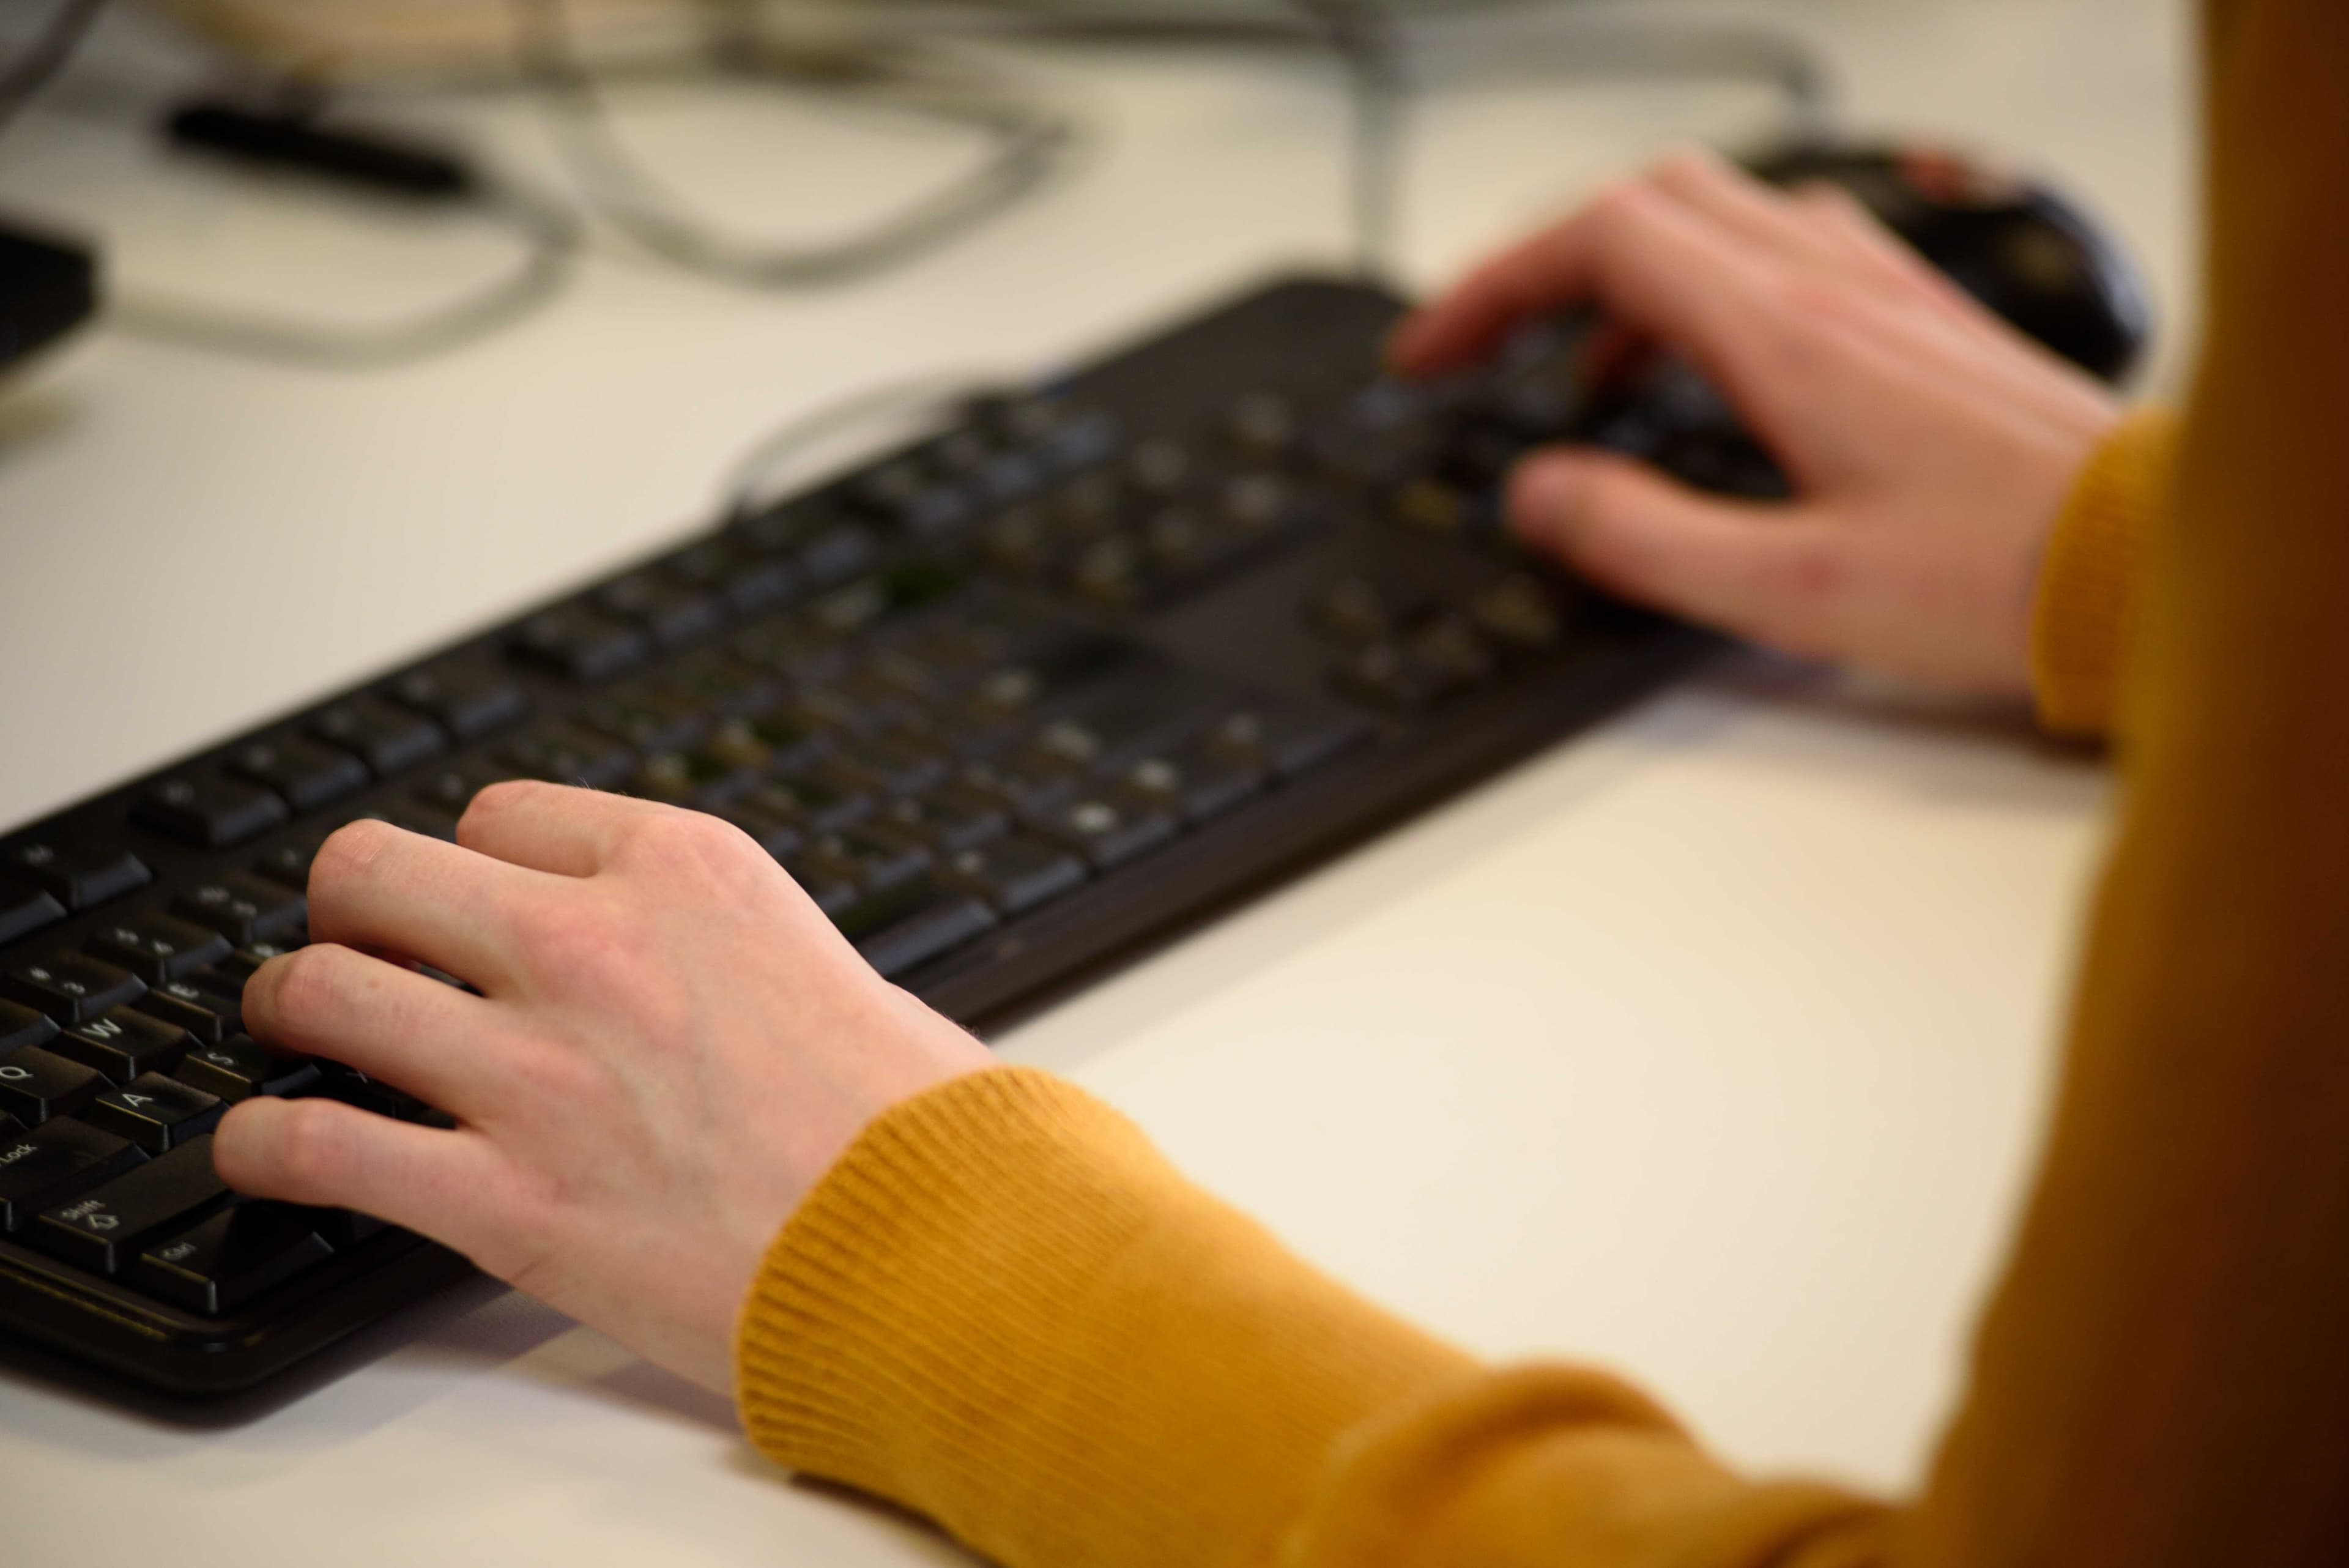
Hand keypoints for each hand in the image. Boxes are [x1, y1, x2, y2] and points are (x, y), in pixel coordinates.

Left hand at [211, 784, 997, 1395]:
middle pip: (377, 869)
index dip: (472, 860)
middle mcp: (593, 949)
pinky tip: (268, 1153)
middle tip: (358, 946)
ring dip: (289, 1008)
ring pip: (319, 989)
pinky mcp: (501, 1199)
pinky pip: (313, 1149)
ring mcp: (537, 1072)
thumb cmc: (916, 1127)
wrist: (941, 1254)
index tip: (473, 901)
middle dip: (351, 906)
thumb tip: (689, 969)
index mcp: (684, 874)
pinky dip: (264, 1150)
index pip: (499, 812)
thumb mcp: (833, 968)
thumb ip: (728, 947)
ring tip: (293, 1032)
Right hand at [1392, 150, 2122, 695]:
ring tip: (1581, 383)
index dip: (1491, 284)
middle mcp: (1833, 286)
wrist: (2149, 565)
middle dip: (1540, 265)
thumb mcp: (1788, 590)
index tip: (1431, 351)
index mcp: (1786, 335)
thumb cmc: (1997, 579)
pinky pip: (1781, 256)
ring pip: (1714, 219)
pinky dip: (1703, 295)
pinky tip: (1706, 378)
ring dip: (1620, 280)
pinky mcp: (1916, 322)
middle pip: (1646, 204)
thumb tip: (1540, 495)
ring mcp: (1881, 293)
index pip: (1600, 240)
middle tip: (1483, 346)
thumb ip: (1643, 539)